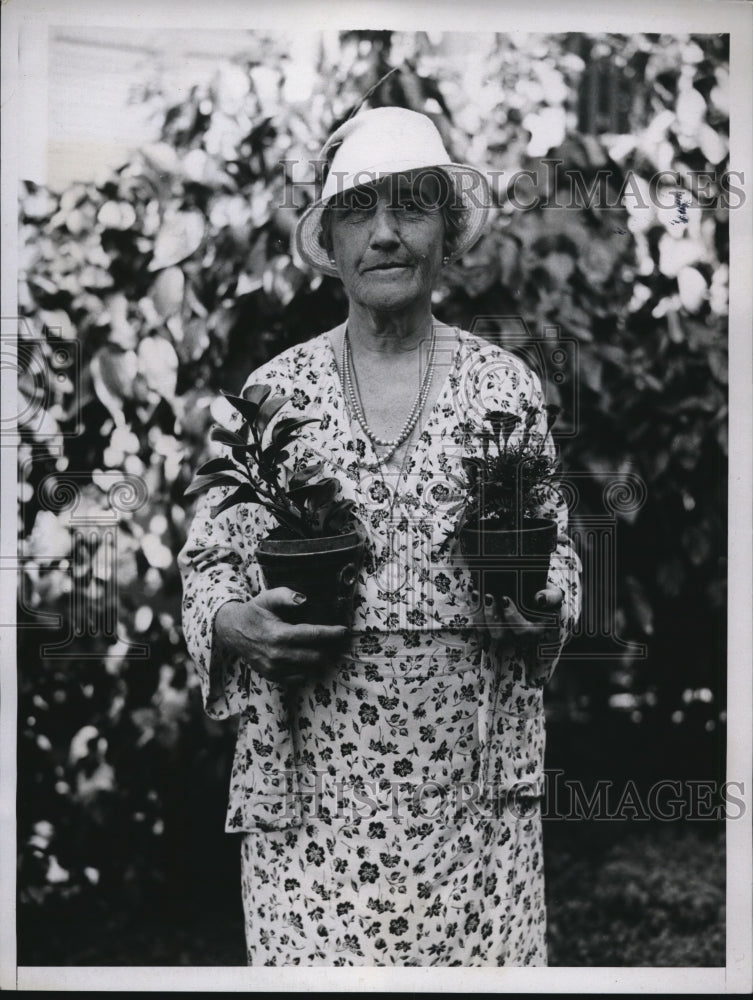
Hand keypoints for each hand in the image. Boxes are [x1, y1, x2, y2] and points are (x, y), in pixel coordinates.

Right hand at [214, 589, 348, 684]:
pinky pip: (299, 678)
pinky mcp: (273, 677)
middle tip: (337, 640)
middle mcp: (277, 655)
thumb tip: (304, 600)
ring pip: (310, 669)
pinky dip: (307, 668)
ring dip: (320, 659)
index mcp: (278, 635)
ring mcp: (275, 669)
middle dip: (330, 648)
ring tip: (326, 647)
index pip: (313, 636)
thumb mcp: (267, 597)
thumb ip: (285, 596)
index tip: (344, 631)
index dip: (332, 634)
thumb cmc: (254, 612)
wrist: (232, 631)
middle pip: (316, 656)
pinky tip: (309, 656)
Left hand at [474, 586, 563, 652]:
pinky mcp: (489, 626)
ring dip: (480, 613)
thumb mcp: (554, 595)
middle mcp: (515, 636)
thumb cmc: (545, 597)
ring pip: (485, 631)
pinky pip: (477, 623)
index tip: (505, 599)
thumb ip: (552, 597)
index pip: (521, 631)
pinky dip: (473, 608)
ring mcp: (500, 632)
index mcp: (533, 631)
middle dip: (491, 616)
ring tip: (478, 593)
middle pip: (499, 635)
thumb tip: (540, 599)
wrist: (535, 594)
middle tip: (489, 596)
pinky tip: (473, 592)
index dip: (511, 618)